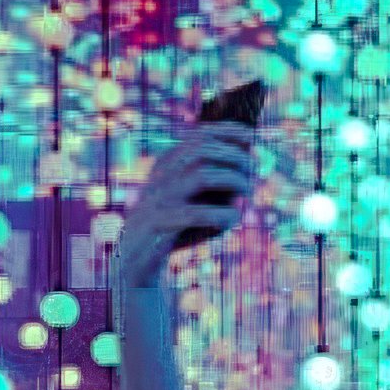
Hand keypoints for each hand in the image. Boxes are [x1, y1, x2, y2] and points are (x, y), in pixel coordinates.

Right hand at [111, 118, 260, 293]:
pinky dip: (222, 214)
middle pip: (202, 149)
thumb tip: (252, 164)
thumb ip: (219, 183)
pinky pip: (196, 214)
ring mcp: (159, 198)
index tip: (251, 135)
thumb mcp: (195, 200)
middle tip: (254, 173)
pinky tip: (234, 217)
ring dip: (233, 181)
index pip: (199, 135)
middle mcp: (162, 175)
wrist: (135, 258)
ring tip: (247, 195)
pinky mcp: (160, 223)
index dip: (227, 131)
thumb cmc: (174, 227)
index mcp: (167, 164)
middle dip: (235, 156)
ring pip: (202, 175)